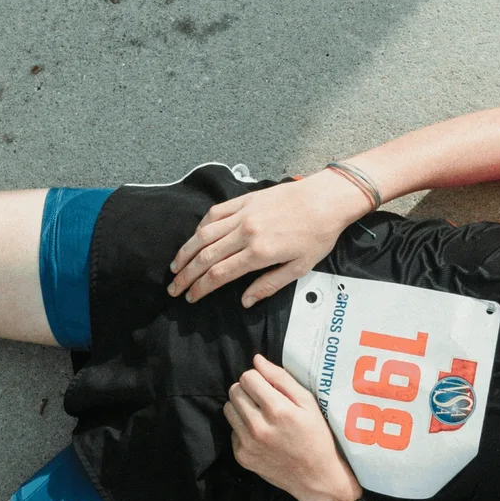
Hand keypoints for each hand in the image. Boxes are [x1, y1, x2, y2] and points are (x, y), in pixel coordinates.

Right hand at [167, 170, 371, 304]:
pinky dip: (200, 227)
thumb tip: (244, 301)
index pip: (219, 274)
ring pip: (203, 234)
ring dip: (186, 252)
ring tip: (176, 266)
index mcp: (259, 253)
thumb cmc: (318, 235)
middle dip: (186, 274)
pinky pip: (214, 214)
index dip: (200, 288)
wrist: (326, 199)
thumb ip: (269, 285)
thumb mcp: (299, 267)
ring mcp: (242, 214)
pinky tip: (194, 238)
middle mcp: (245, 232)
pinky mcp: (244, 200)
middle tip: (173, 288)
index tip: (190, 297)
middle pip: (205, 256)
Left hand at [224, 356, 361, 500]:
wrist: (316, 478)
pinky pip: (232, 430)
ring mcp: (247, 443)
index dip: (258, 378)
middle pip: (234, 391)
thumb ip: (281, 379)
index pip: (248, 377)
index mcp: (277, 410)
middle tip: (264, 400)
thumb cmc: (317, 437)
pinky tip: (261, 435)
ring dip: (242, 407)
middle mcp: (258, 426)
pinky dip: (243, 428)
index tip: (268, 386)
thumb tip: (256, 360)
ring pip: (228, 409)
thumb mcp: (308, 404)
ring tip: (260, 415)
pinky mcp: (241, 456)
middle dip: (248, 390)